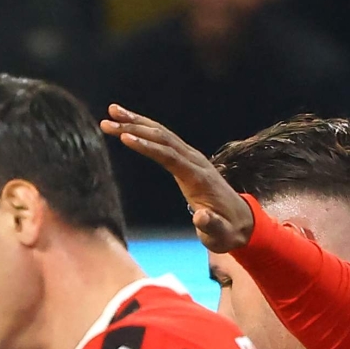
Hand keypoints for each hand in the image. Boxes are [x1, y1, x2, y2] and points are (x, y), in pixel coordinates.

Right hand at [99, 105, 253, 250]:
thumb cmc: (227, 231)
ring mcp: (192, 158)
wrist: (241, 222)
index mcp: (198, 177)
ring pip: (162, 134)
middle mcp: (195, 161)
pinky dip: (146, 129)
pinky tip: (129, 125)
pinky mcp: (187, 160)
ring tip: (113, 112)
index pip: (169, 156)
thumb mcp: (220, 235)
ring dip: (137, 122)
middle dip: (135, 127)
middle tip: (108, 119)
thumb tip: (200, 217)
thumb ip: (211, 226)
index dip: (147, 146)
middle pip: (162, 138)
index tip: (125, 137)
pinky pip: (165, 140)